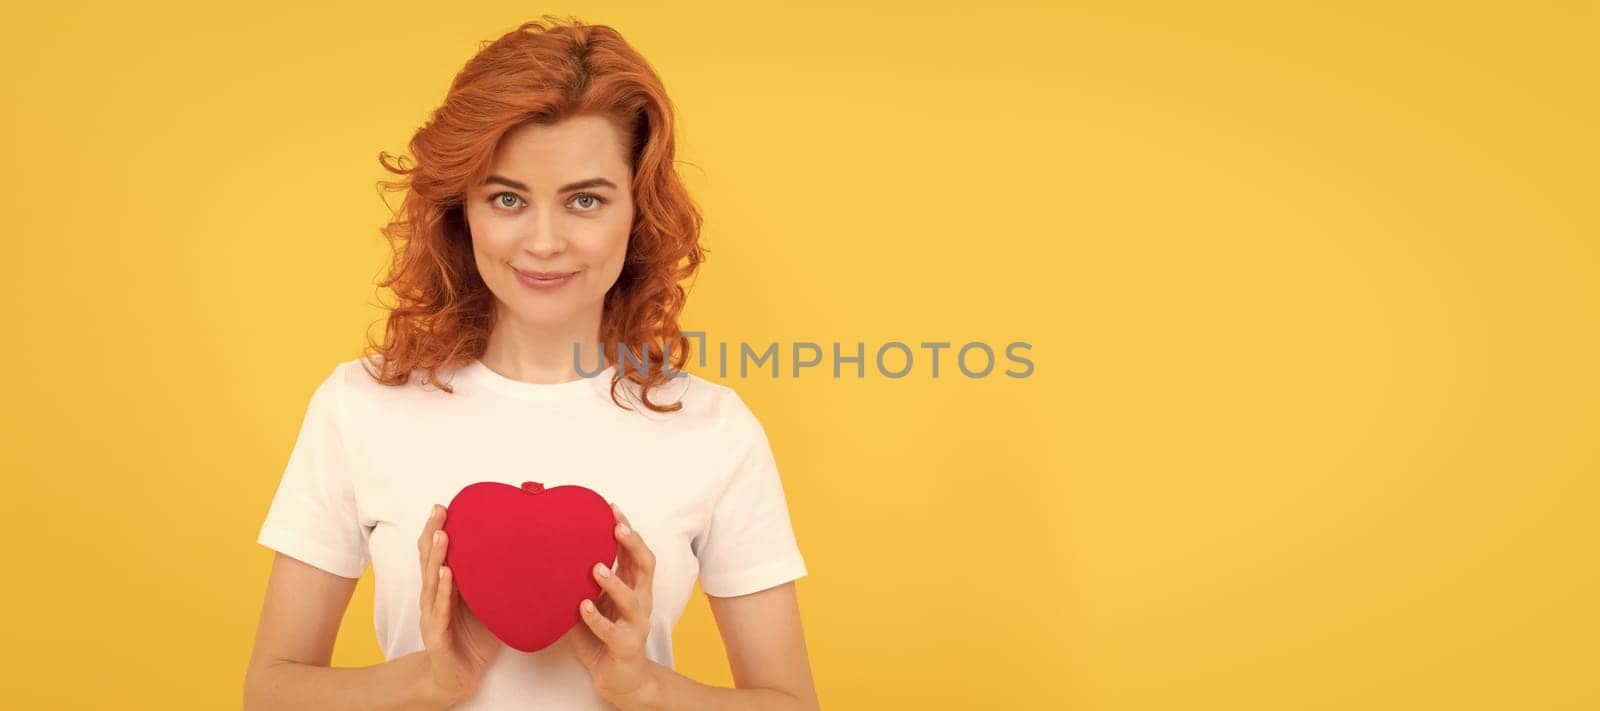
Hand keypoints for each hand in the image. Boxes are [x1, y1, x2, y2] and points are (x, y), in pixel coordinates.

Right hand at [417, 503, 504, 705]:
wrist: (458, 677)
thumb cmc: (475, 638)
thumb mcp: (491, 605)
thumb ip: (501, 583)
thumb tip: (532, 558)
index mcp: (447, 588)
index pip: (439, 554)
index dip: (438, 530)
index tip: (445, 506)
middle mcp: (435, 597)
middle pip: (429, 561)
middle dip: (433, 534)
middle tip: (440, 510)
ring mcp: (432, 616)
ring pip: (431, 582)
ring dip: (437, 557)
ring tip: (443, 535)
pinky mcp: (436, 636)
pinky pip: (439, 611)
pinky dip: (443, 592)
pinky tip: (447, 575)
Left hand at [570, 504, 657, 701]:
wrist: (619, 678)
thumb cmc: (604, 636)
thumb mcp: (595, 602)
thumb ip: (584, 581)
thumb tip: (553, 553)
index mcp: (634, 586)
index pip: (637, 552)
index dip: (628, 530)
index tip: (612, 509)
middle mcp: (641, 601)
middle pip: (646, 566)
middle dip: (632, 544)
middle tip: (617, 527)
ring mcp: (636, 624)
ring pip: (633, 598)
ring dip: (615, 582)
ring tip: (596, 568)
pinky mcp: (626, 646)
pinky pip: (612, 631)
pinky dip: (596, 618)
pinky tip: (583, 607)